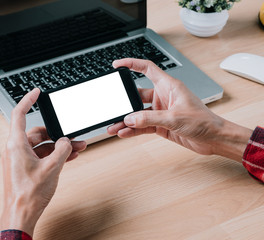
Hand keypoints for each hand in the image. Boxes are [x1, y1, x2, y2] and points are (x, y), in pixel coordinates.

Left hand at [0, 88, 86, 235]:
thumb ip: (61, 150)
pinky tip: (69, 156)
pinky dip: (54, 155)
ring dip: (59, 146)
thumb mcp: (51, 168)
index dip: (28, 100)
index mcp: (16, 144)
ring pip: (42, 145)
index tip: (36, 92)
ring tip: (77, 148)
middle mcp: (16, 149)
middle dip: (57, 133)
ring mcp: (21, 159)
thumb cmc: (28, 194)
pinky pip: (41, 155)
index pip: (19, 114)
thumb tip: (65, 141)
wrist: (21, 214)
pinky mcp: (26, 167)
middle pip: (38, 132)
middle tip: (72, 136)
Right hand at [108, 58, 251, 161]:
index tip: (118, 65)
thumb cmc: (204, 121)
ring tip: (114, 126)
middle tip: (113, 108)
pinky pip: (142, 125)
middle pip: (137, 95)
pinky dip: (133, 129)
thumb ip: (150, 118)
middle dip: (124, 102)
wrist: (214, 138)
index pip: (147, 69)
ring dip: (126, 120)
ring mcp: (161, 111)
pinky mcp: (160, 125)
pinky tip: (124, 133)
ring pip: (137, 114)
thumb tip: (130, 119)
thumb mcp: (175, 118)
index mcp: (168, 86)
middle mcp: (163, 97)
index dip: (132, 64)